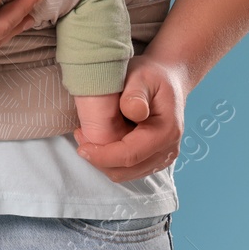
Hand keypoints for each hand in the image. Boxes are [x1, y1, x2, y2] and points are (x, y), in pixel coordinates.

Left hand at [72, 53, 187, 181]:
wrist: (168, 80)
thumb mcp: (142, 76)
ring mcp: (161, 157)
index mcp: (166, 132)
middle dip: (99, 159)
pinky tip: (101, 139)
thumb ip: (136, 94)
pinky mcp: (153, 159)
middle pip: (126, 170)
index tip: (81, 147)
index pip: (130, 155)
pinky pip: (128, 168)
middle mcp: (167, 150)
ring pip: (125, 173)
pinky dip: (111, 159)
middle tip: (80, 135)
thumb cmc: (153, 76)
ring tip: (87, 136)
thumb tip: (133, 112)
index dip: (103, 156)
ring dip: (103, 160)